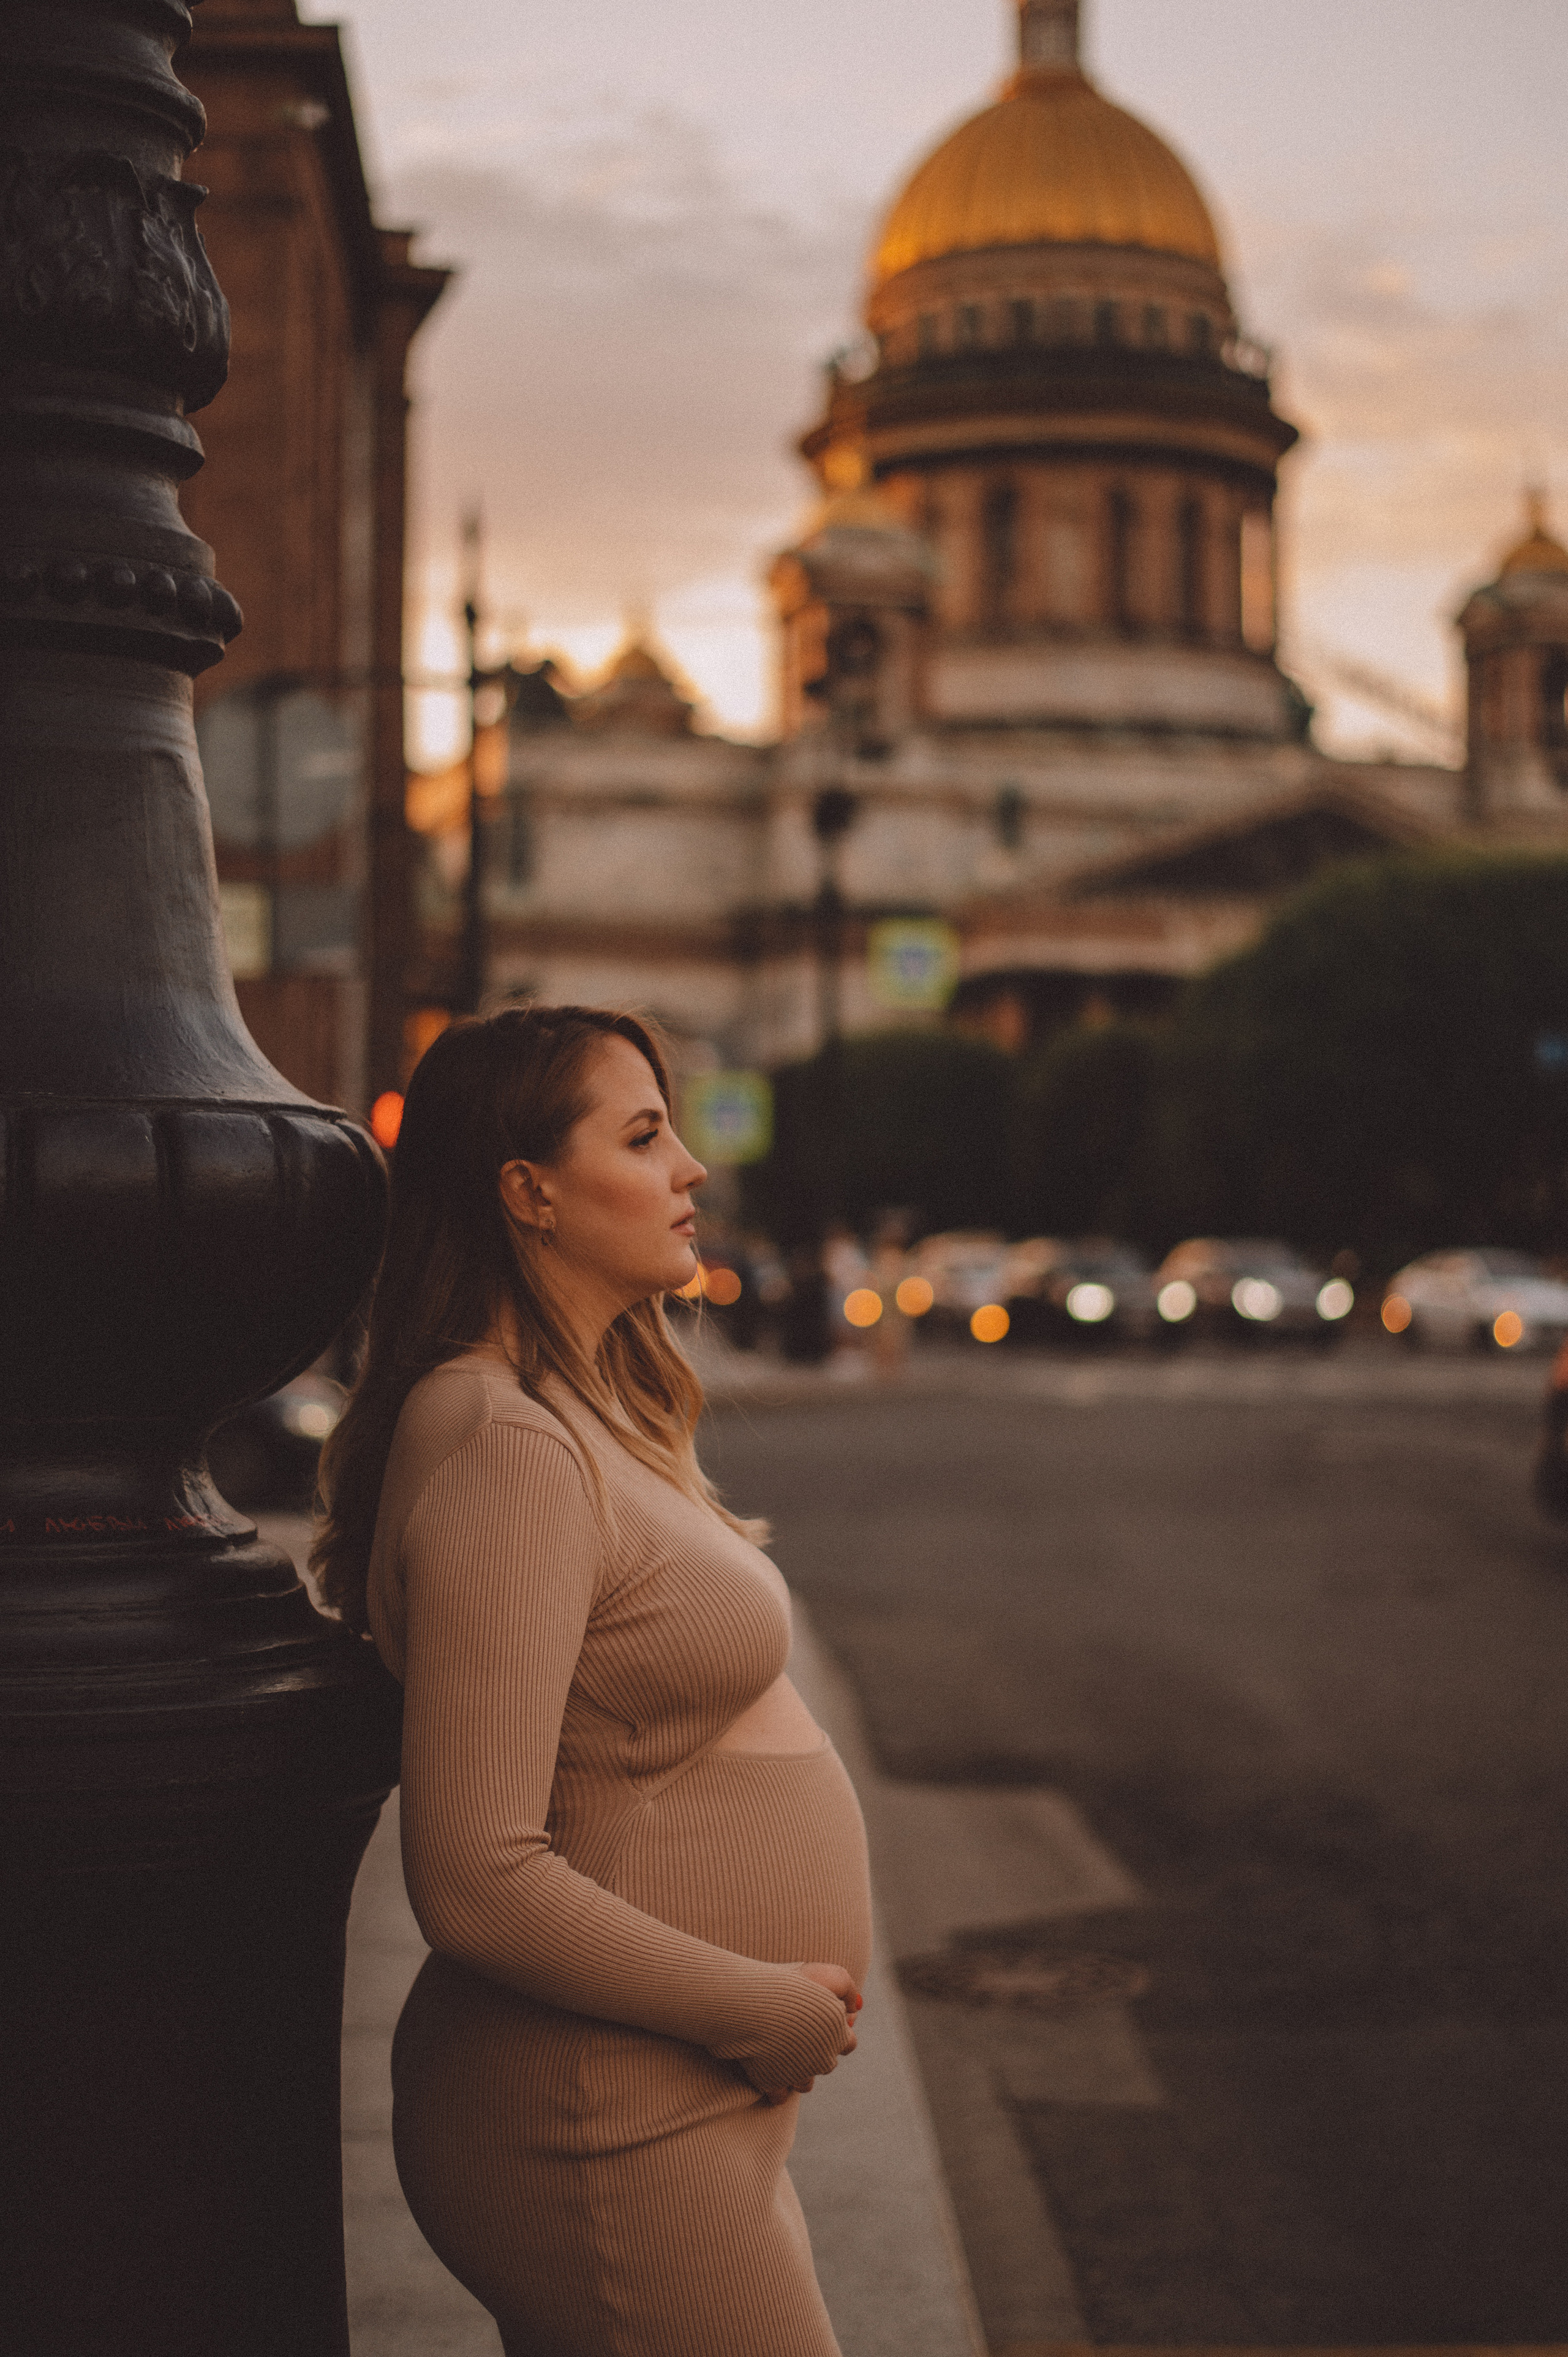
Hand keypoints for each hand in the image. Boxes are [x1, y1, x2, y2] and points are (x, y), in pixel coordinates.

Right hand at [757, 1963, 862, 2106]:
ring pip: (805, 2083)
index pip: (848, 2042)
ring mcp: (797, 2075)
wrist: (756, 2002)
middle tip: (801, 2031)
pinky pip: (779, 2095)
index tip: (822, 2018)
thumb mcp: (830, 1974)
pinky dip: (776, 2086)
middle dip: (818, 2051)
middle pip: (827, 2064)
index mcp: (838, 2038)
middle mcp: (822, 2061)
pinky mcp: (772, 2083)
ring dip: (799, 2071)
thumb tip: (857, 2007)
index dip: (837, 2030)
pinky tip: (770, 2069)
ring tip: (786, 2052)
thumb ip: (848, 1989)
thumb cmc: (794, 1986)